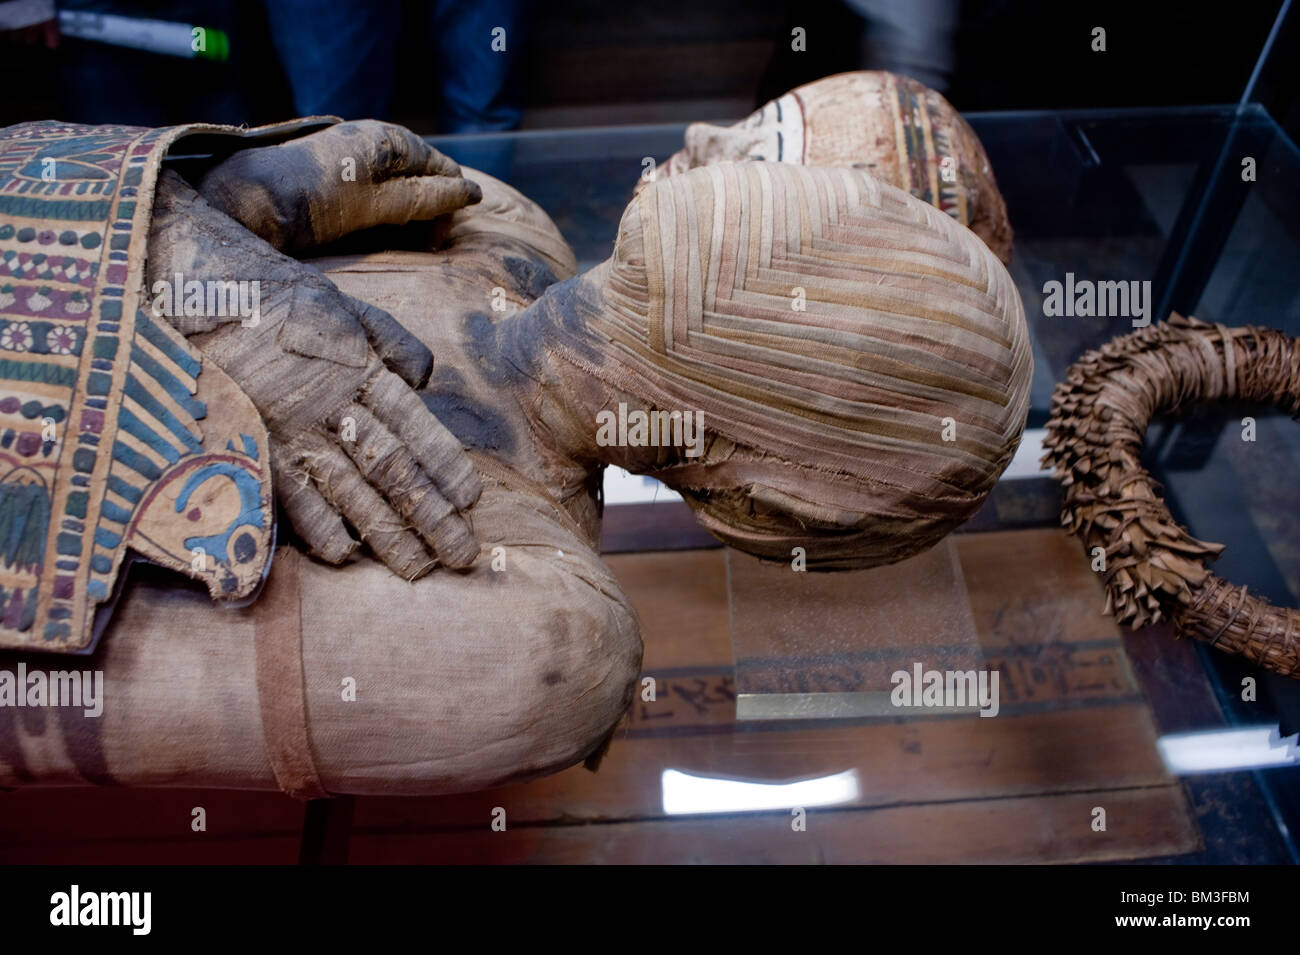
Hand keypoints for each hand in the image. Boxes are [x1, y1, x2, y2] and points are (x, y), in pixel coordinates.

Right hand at [148, 171, 481, 577]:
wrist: (200, 289)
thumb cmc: (281, 301)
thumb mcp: (347, 308)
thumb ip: (394, 342)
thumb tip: (424, 382)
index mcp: (360, 370)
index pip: (414, 427)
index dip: (443, 466)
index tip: (470, 500)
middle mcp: (331, 405)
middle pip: (391, 468)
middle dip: (430, 515)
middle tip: (461, 554)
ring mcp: (291, 429)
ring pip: (350, 490)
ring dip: (386, 533)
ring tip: (419, 568)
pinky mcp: (253, 445)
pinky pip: (289, 493)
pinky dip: (316, 525)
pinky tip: (345, 555)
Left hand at [196, 120, 480, 253]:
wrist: (249, 200)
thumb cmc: (317, 201)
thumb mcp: (380, 204)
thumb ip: (428, 199)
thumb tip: (474, 194)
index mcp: (394, 140)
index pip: (446, 171)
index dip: (451, 208)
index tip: (437, 243)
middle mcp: (378, 142)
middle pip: (425, 180)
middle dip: (429, 215)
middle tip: (419, 249)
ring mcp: (357, 157)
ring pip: (401, 191)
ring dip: (406, 220)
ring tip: (395, 244)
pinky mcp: (339, 174)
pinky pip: (377, 195)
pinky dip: (383, 216)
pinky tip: (371, 233)